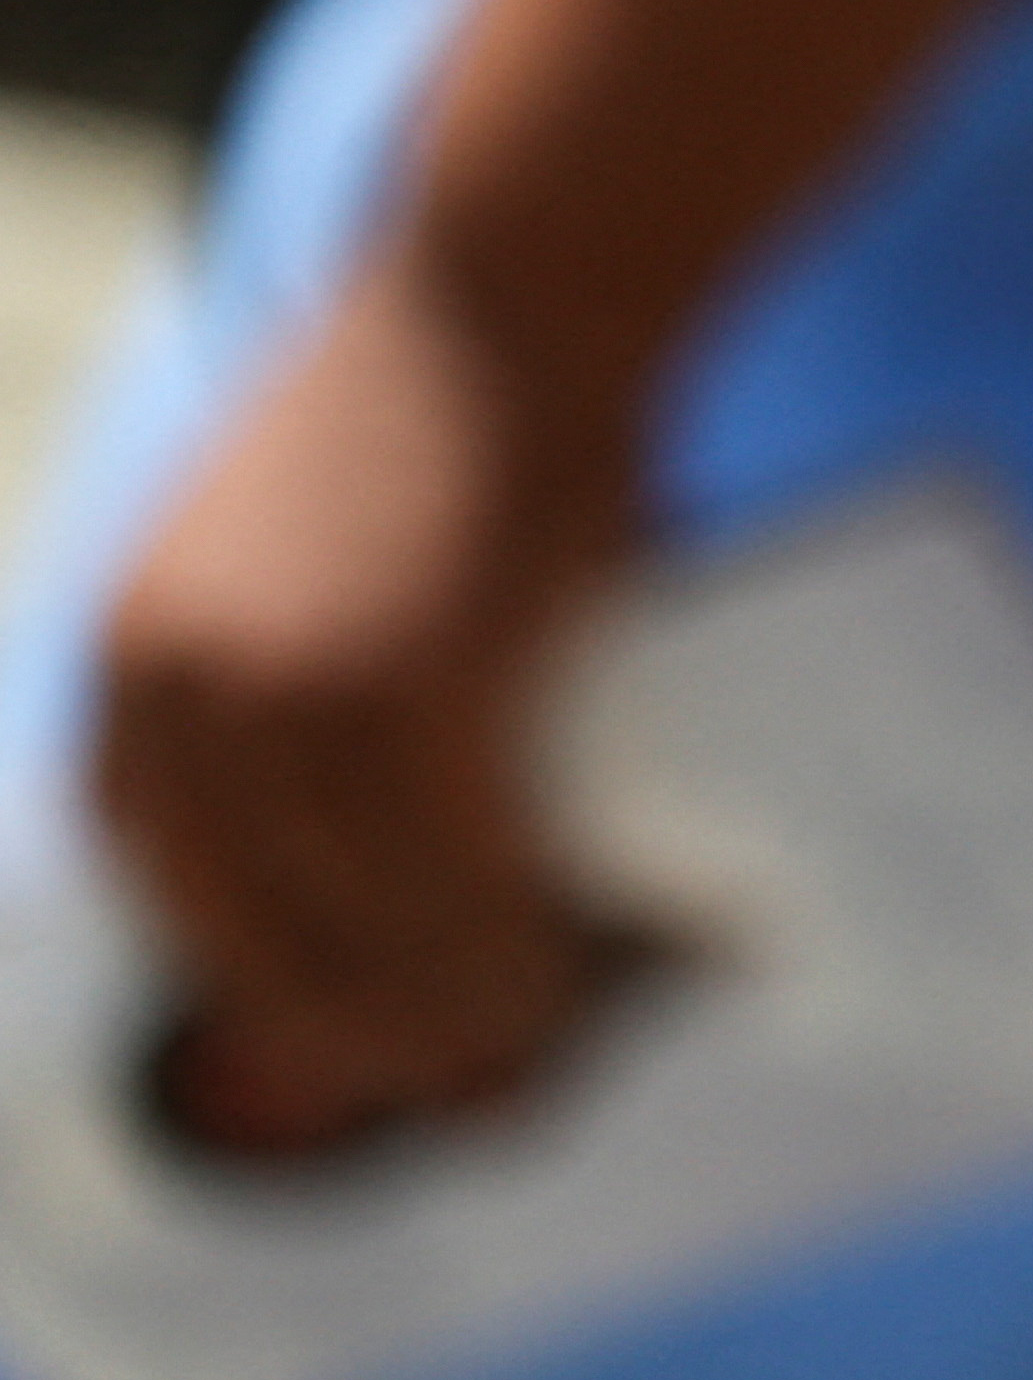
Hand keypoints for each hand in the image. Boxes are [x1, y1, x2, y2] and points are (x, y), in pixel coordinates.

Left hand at [90, 239, 645, 1158]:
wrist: (518, 276)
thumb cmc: (465, 411)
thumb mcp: (328, 561)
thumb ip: (337, 699)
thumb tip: (430, 856)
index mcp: (134, 667)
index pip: (176, 893)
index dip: (268, 998)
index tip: (361, 1063)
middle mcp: (171, 691)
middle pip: (257, 936)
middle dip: (364, 1045)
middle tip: (472, 1103)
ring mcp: (277, 691)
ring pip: (359, 924)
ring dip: (448, 1019)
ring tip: (531, 1065)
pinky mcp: (395, 685)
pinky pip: (446, 872)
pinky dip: (500, 948)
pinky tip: (552, 985)